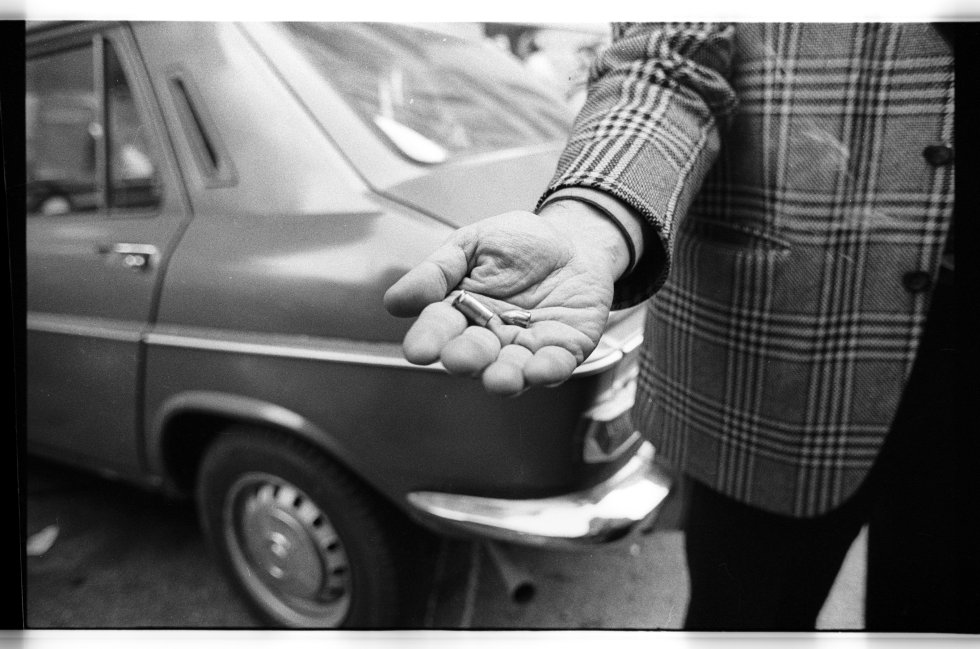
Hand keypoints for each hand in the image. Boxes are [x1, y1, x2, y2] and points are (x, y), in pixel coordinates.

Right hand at [383, 205, 630, 395]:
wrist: (573, 240)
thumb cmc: (518, 244)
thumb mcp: (471, 244)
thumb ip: (438, 271)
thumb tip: (394, 301)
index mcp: (460, 313)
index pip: (439, 330)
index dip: (428, 340)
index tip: (418, 350)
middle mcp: (490, 338)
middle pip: (473, 355)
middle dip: (466, 359)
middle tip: (459, 359)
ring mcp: (526, 348)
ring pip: (511, 370)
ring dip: (505, 377)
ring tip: (500, 379)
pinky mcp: (563, 350)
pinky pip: (555, 365)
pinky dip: (548, 370)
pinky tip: (540, 370)